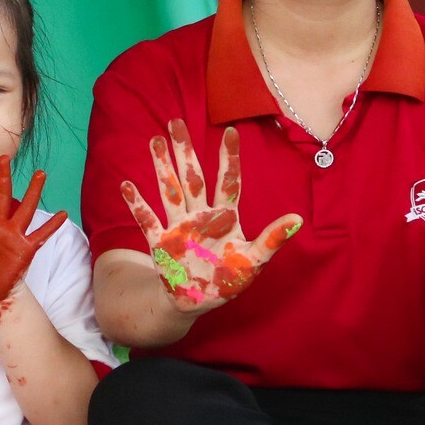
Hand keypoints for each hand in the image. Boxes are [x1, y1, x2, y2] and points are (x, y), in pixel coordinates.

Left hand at [0, 154, 66, 306]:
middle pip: (1, 197)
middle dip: (3, 177)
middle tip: (4, 157)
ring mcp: (13, 235)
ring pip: (24, 208)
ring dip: (32, 192)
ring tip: (40, 174)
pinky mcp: (26, 247)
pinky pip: (41, 234)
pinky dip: (51, 225)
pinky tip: (62, 214)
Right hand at [123, 119, 300, 312]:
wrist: (196, 302)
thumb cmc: (227, 280)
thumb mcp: (253, 262)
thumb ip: (271, 239)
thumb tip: (298, 219)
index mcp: (224, 218)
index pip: (228, 181)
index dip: (229, 158)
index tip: (231, 132)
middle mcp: (199, 216)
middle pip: (192, 177)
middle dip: (184, 150)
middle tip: (176, 121)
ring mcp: (178, 227)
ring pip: (170, 191)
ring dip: (162, 167)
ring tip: (155, 141)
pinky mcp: (161, 243)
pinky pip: (147, 220)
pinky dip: (137, 205)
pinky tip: (127, 186)